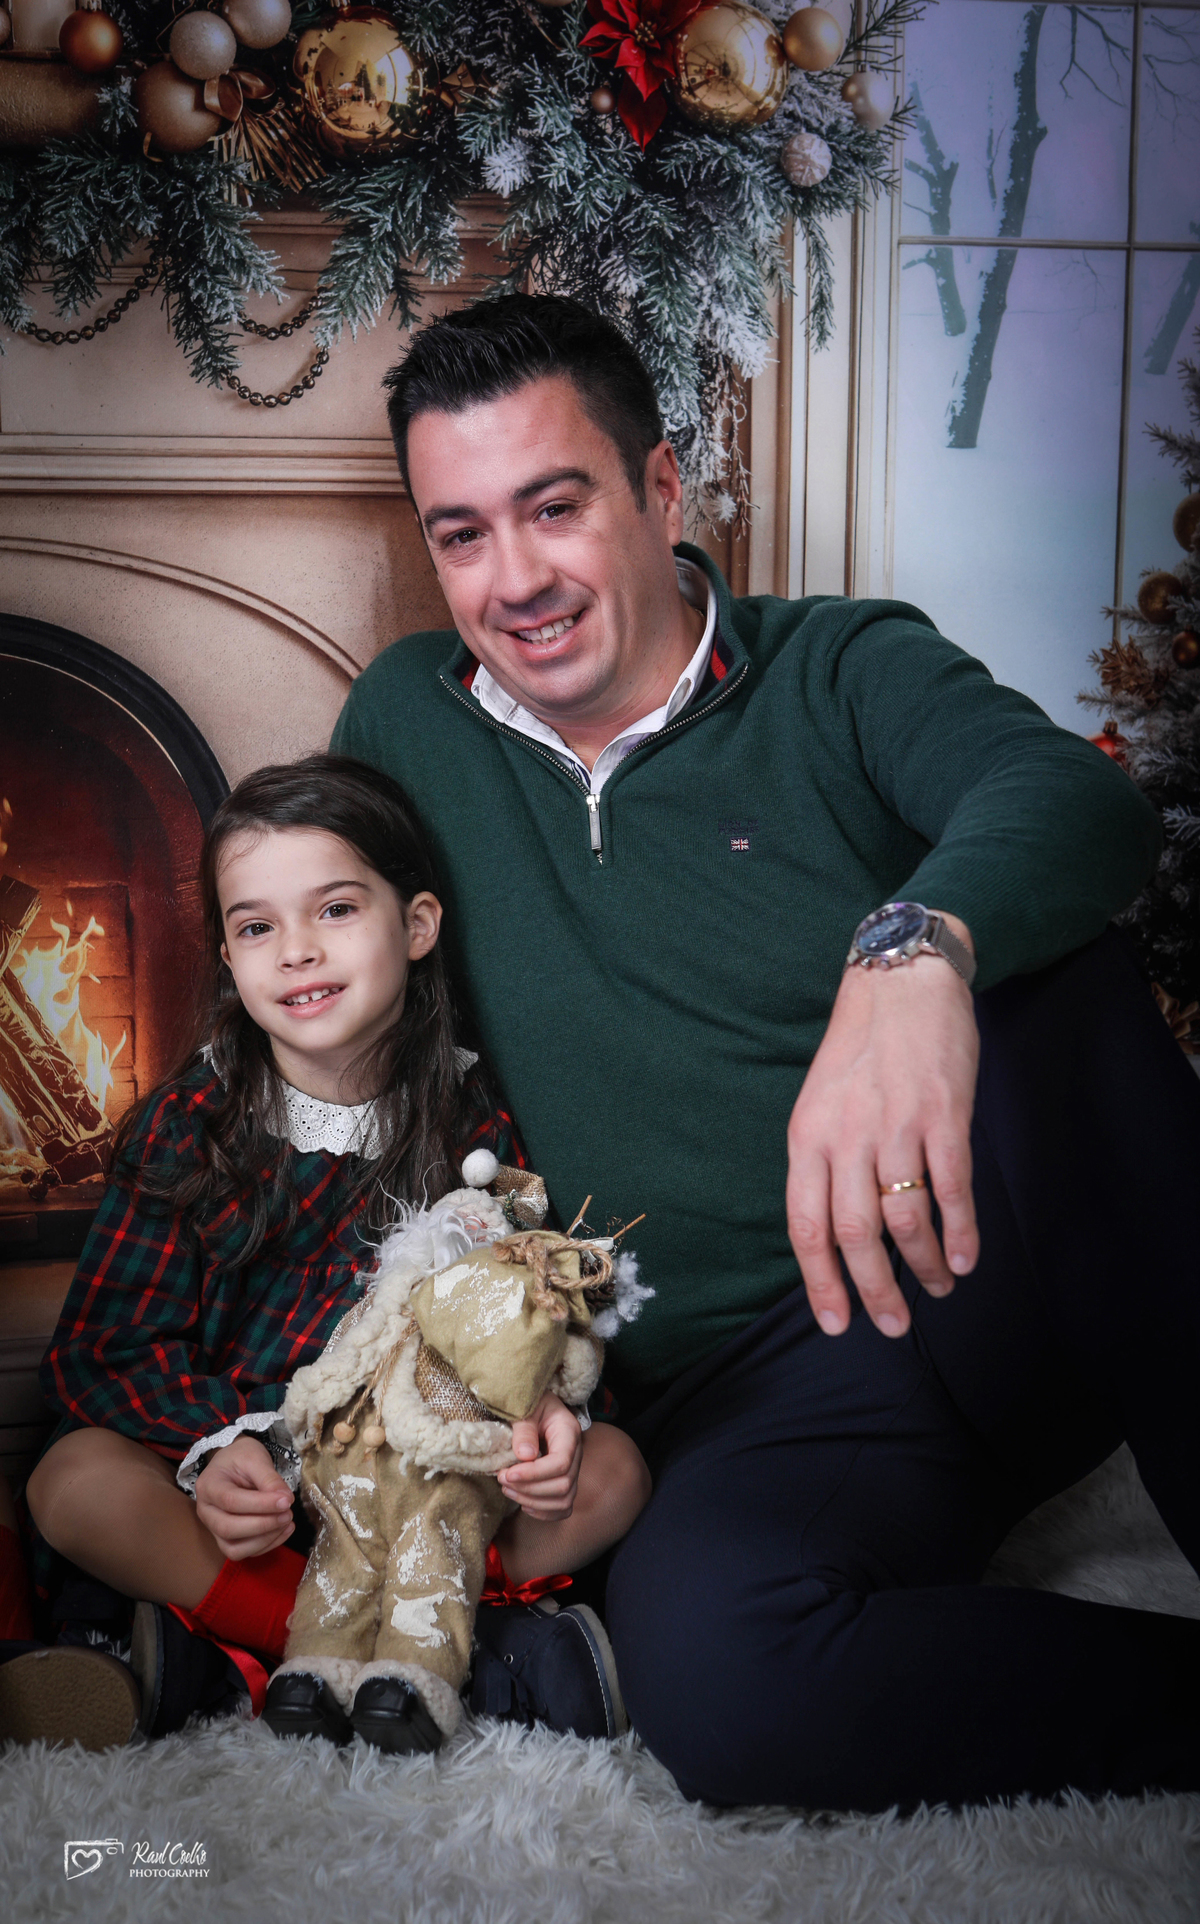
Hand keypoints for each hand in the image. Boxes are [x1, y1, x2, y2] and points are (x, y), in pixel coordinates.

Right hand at [193, 1433, 294, 1560]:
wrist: (232, 1463)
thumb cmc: (240, 1458)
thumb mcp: (254, 1457)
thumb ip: (269, 1478)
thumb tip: (285, 1500)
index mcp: (208, 1486)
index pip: (231, 1501)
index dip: (260, 1505)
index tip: (286, 1500)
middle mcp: (206, 1511)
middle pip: (228, 1528)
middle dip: (262, 1525)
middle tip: (288, 1513)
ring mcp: (213, 1529)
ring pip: (233, 1548)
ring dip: (264, 1539)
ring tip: (287, 1521)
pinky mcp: (226, 1540)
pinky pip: (243, 1552)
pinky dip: (266, 1546)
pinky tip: (283, 1530)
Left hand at [496, 1393, 582, 1521]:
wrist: (539, 1406)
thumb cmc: (532, 1404)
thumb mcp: (526, 1408)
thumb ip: (524, 1429)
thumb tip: (524, 1456)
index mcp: (569, 1432)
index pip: (560, 1463)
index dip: (534, 1474)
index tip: (508, 1473)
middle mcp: (576, 1454)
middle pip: (563, 1485)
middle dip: (530, 1489)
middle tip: (502, 1479)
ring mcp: (573, 1470)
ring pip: (564, 1500)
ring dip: (533, 1502)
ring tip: (507, 1490)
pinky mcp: (565, 1482)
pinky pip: (563, 1507)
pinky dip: (544, 1512)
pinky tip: (524, 1504)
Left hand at [786, 915, 979, 1338]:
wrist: (901, 981)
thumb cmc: (860, 1048)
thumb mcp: (820, 1103)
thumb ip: (824, 1162)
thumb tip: (836, 1235)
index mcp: (807, 1136)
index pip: (806, 1226)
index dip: (821, 1281)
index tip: (837, 1324)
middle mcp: (846, 1135)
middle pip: (855, 1233)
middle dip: (875, 1290)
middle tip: (894, 1326)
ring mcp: (896, 1125)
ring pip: (905, 1218)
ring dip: (924, 1265)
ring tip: (939, 1287)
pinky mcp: (945, 1113)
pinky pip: (952, 1188)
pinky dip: (960, 1231)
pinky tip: (966, 1258)